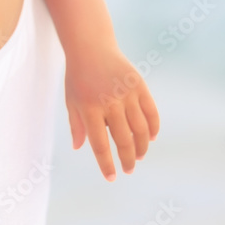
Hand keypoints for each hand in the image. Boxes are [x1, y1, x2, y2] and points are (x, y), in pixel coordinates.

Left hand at [64, 45, 159, 180]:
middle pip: (123, 139)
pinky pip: (151, 112)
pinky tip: (151, 138)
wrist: (91, 47)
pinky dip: (153, 127)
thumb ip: (76, 125)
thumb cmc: (78, 76)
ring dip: (142, 146)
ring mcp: (127, 93)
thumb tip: (79, 148)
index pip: (100, 144)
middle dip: (127, 159)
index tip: (112, 178)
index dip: (106, 164)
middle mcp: (109, 102)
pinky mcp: (140, 85)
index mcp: (89, 108)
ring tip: (139, 156)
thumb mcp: (71, 100)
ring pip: (140, 129)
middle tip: (129, 169)